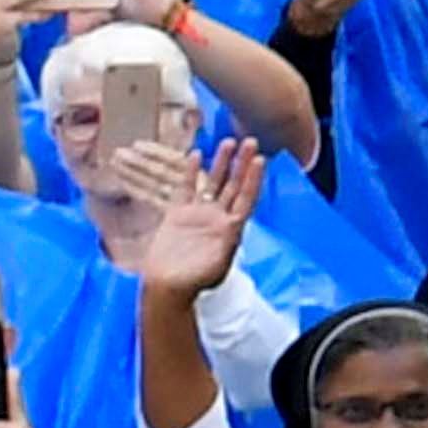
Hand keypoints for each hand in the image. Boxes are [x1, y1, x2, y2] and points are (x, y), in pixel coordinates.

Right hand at [104, 130, 259, 296]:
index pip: (246, 198)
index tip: (260, 158)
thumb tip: (234, 226)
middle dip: (241, 163)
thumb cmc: (194, 281)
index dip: (253, 178)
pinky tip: (196, 154)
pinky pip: (185, 188)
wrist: (167, 287)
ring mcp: (198, 214)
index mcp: (230, 229)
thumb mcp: (218, 265)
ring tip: (228, 142)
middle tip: (249, 140)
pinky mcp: (178, 214)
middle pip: (233, 185)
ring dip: (220, 163)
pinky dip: (190, 172)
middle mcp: (217, 218)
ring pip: (212, 182)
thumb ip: (226, 243)